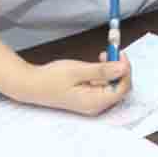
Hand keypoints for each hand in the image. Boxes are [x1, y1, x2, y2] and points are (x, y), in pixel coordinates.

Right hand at [17, 53, 131, 115]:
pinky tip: (97, 63)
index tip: (120, 53)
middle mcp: (96, 105)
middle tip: (113, 51)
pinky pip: (103, 84)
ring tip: (103, 55)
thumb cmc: (51, 79)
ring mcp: (92, 101)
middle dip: (119, 68)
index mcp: (95, 102)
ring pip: (112, 84)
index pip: (122, 89)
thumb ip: (102, 70)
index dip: (125, 70)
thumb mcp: (78, 71)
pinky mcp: (88, 96)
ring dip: (112, 68)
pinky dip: (104, 72)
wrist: (32, 84)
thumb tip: (123, 68)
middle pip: (119, 87)